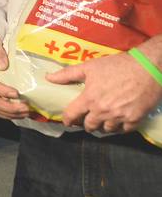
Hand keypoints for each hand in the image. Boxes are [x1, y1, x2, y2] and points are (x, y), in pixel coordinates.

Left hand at [47, 52, 161, 132]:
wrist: (148, 68)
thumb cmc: (117, 66)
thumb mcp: (90, 67)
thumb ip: (67, 74)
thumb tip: (48, 77)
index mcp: (89, 98)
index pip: (72, 115)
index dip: (67, 120)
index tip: (67, 121)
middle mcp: (102, 111)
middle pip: (89, 126)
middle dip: (86, 124)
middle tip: (87, 121)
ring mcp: (119, 117)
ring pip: (106, 130)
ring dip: (103, 127)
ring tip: (102, 121)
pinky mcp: (135, 119)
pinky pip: (123, 130)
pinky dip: (120, 128)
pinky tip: (118, 122)